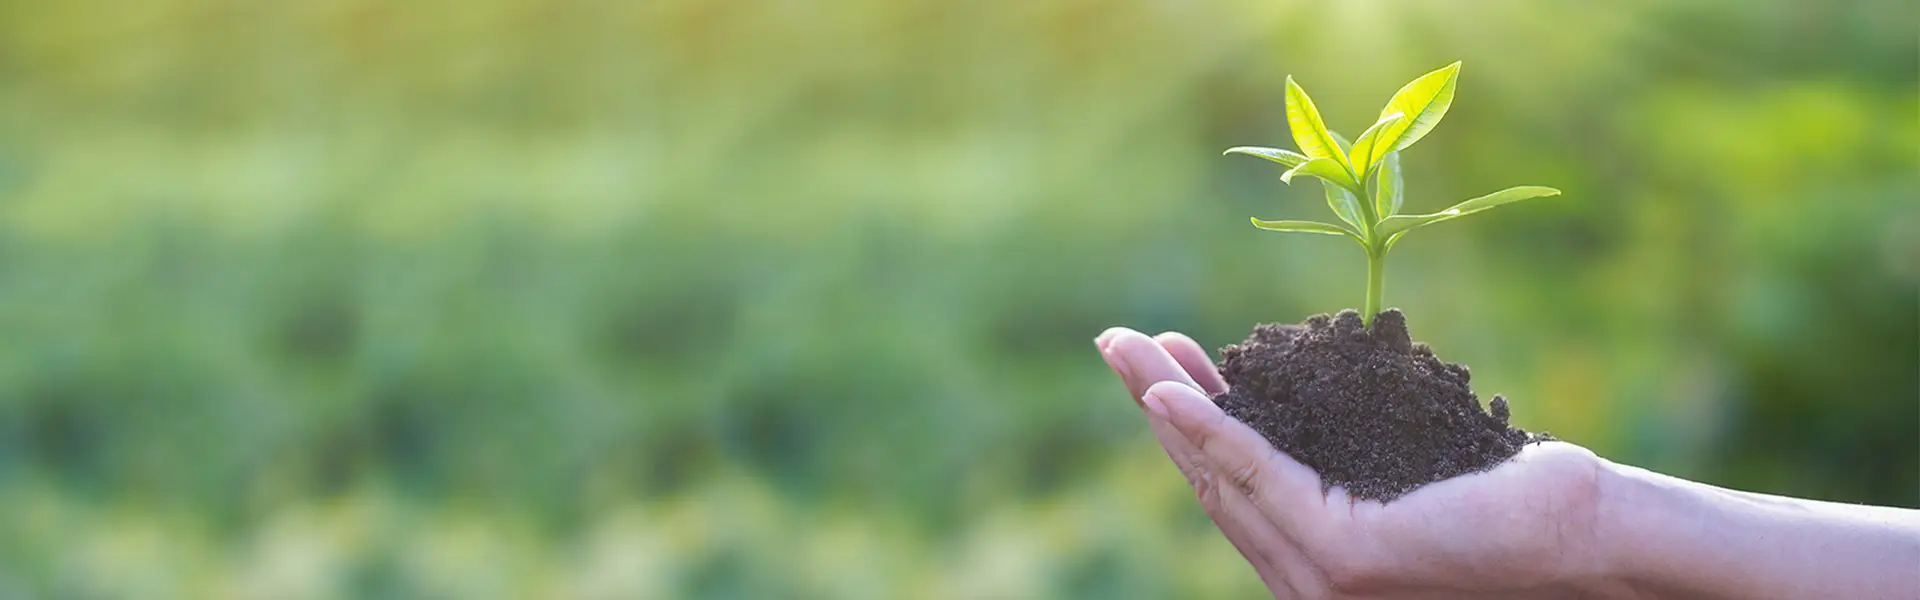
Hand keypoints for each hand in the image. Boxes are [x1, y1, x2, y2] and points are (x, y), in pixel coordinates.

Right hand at [1096, 328, 1617, 598]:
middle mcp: (1309, 581)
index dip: (1185, 424)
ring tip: (1130, 351)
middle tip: (1116, 343)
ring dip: (1166, 407)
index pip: (1234, 486)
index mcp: (1321, 559)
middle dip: (1155, 404)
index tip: (1158, 365)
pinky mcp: (1346, 559)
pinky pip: (1262, 479)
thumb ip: (1344, 457)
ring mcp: (1323, 578)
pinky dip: (1213, 431)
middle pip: (1210, 480)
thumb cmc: (1516, 503)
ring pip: (1222, 477)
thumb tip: (1309, 395)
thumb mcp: (1403, 465)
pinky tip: (1178, 390)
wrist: (1588, 542)